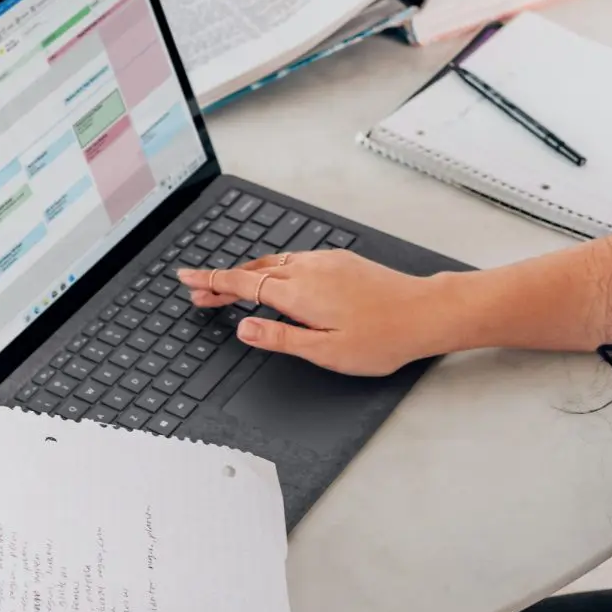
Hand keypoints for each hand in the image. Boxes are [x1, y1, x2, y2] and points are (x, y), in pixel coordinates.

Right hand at [177, 250, 444, 375]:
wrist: (424, 311)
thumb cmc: (382, 337)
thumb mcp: (325, 351)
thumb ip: (280, 338)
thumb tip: (244, 328)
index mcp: (298, 293)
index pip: (242, 284)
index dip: (211, 281)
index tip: (187, 278)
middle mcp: (308, 270)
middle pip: (252, 271)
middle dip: (222, 281)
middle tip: (199, 292)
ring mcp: (325, 261)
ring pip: (273, 263)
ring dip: (247, 274)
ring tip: (230, 288)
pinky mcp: (340, 260)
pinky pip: (294, 259)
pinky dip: (272, 268)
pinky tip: (275, 279)